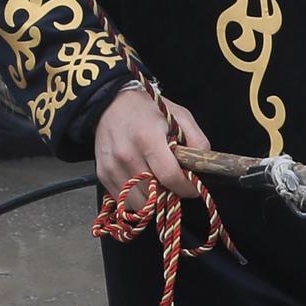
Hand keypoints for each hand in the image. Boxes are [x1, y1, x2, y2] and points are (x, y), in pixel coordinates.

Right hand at [90, 81, 211, 195]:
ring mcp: (112, 166)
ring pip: (139, 203)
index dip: (186, 188)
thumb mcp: (180, 115)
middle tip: (174, 184)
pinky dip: (136, 198)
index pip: (170, 177)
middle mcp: (127, 154)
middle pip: (154, 193)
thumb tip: (202, 167)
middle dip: (169, 194)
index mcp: (148, 139)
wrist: (111, 102)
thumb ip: (198, 140)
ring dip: (152, 200)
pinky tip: (142, 183)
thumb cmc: (148, 109)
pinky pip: (123, 200)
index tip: (192, 188)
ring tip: (157, 184)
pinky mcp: (103, 173)